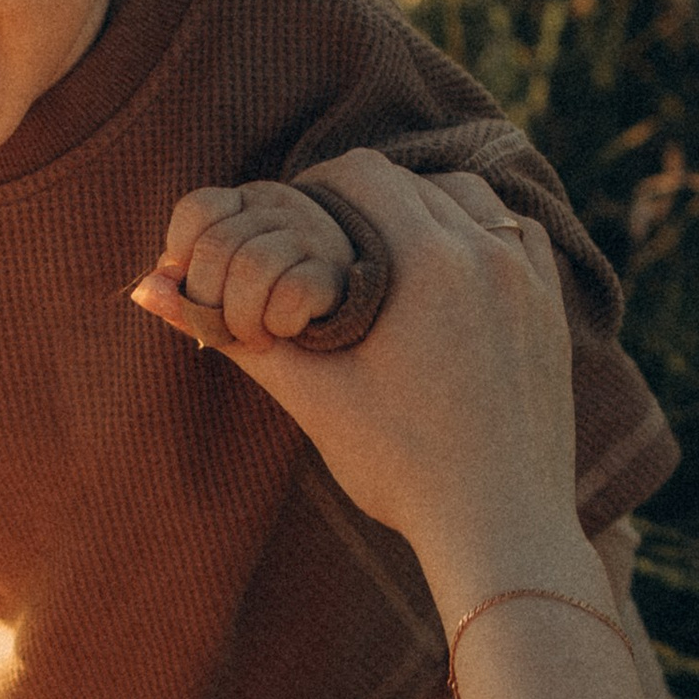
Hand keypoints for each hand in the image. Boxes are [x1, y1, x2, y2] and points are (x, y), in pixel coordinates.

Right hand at [133, 163, 586, 617]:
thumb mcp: (311, 397)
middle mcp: (487, 251)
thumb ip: (235, 334)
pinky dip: (479, 235)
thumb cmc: (401, 469)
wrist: (501, 526)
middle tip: (327, 238)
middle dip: (366, 198)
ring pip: (471, 199)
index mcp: (427, 260)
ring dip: (427, 207)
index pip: (362, 173)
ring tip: (386, 251)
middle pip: (415, 180)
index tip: (292, 218)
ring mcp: (528, 278)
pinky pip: (517, 237)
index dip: (317, 186)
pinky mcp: (550, 309)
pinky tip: (450, 272)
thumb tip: (147, 290)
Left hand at [150, 179, 355, 345]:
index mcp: (245, 204)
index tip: (192, 288)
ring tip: (255, 336)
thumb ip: (183, 298)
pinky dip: (279, 324)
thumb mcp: (220, 304)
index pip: (198, 208)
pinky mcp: (340, 270)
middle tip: (224, 329)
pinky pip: (292, 293)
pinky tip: (288, 331)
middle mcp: (280, 207)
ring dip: (242, 321)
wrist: (346, 336)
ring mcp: (314, 233)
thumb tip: (141, 290)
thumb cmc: (270, 313)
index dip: (182, 253)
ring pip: (253, 266)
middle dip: (208, 303)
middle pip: (217, 246)